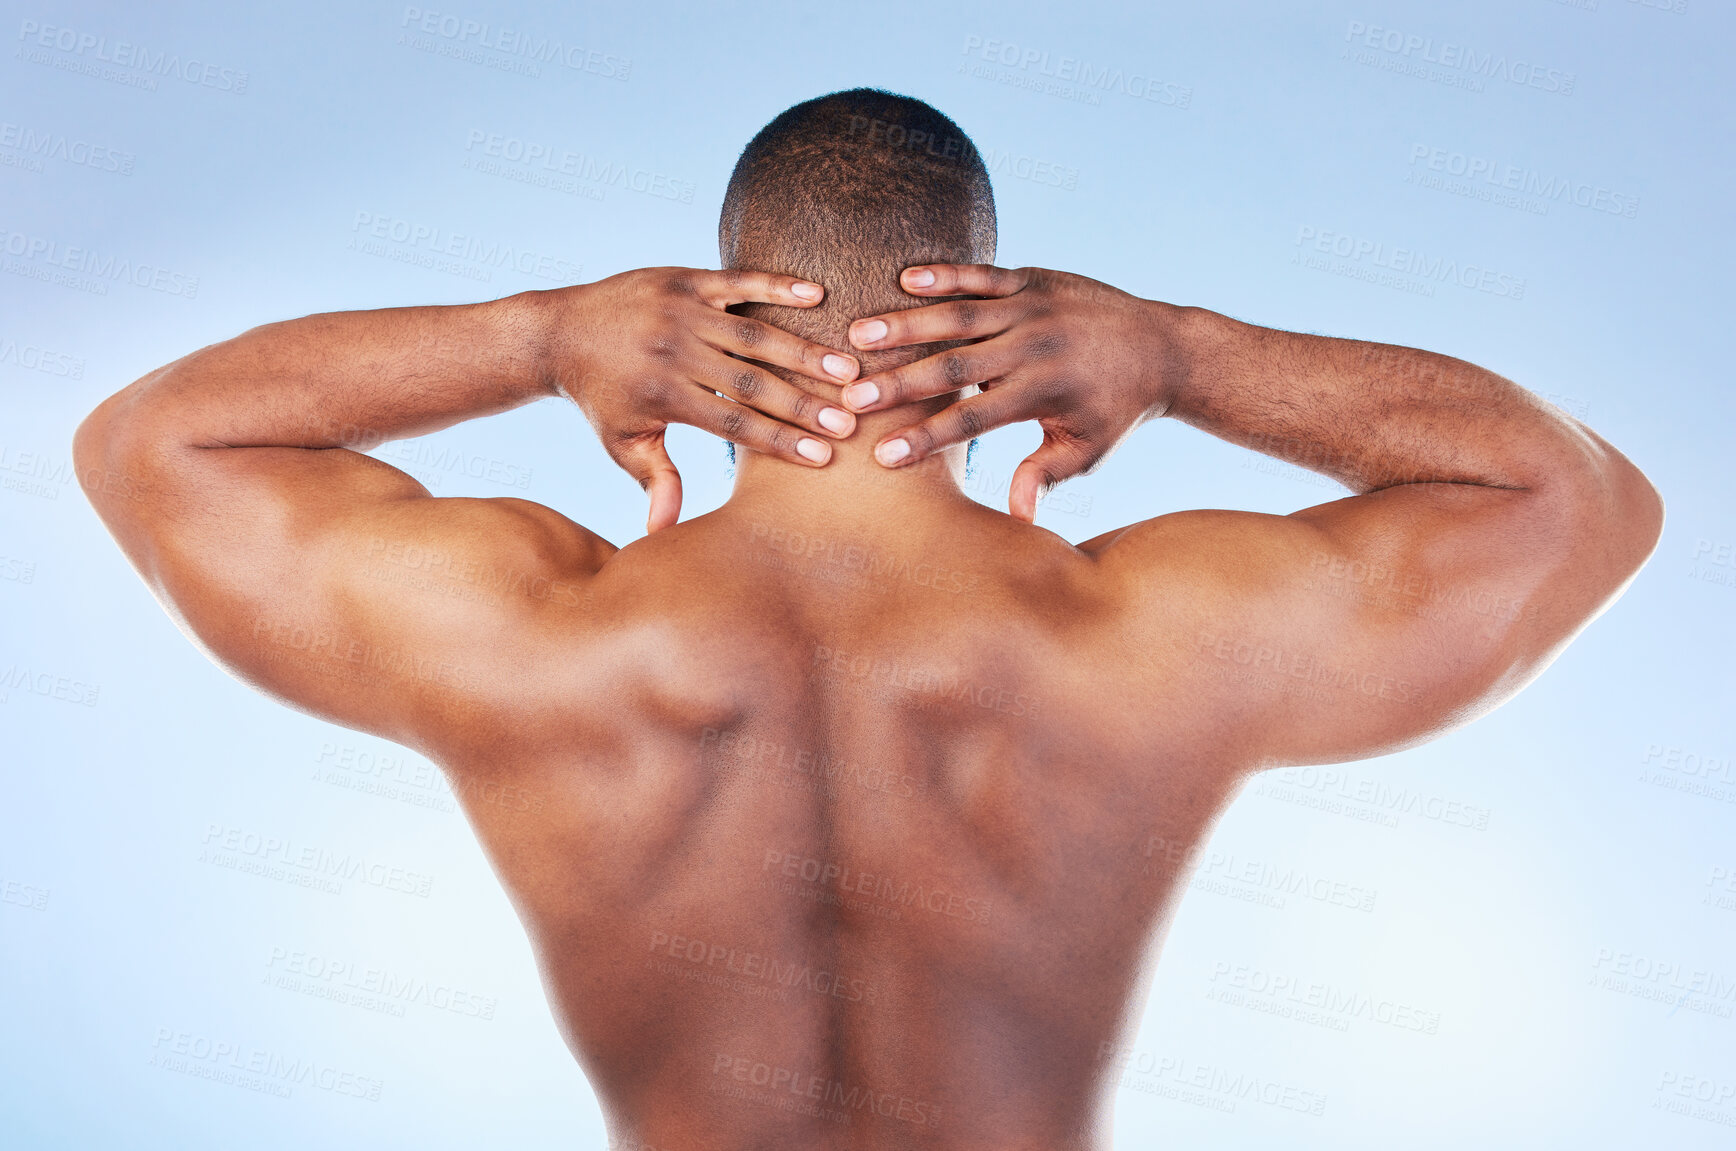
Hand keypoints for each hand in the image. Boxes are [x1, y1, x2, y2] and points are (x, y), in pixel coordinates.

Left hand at [553, 267, 861, 531]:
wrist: (559, 331)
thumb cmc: (601, 397)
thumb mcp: (623, 442)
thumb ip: (654, 479)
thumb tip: (662, 533)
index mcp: (664, 397)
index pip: (735, 424)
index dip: (781, 441)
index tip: (823, 457)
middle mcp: (673, 352)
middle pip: (753, 382)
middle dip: (805, 403)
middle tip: (852, 420)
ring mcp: (680, 311)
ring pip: (754, 334)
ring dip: (804, 351)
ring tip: (848, 369)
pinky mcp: (683, 278)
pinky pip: (737, 281)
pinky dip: (777, 285)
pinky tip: (818, 294)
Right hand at [841, 264, 1175, 521]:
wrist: (1163, 347)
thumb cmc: (1117, 410)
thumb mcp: (1087, 451)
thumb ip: (1045, 476)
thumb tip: (1017, 519)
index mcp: (1042, 393)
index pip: (973, 419)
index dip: (927, 439)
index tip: (884, 456)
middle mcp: (1034, 346)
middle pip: (954, 365)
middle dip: (900, 382)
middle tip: (849, 396)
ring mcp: (1032, 307)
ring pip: (959, 314)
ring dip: (906, 324)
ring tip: (858, 335)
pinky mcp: (1034, 279)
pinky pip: (982, 274)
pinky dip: (944, 275)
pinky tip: (904, 280)